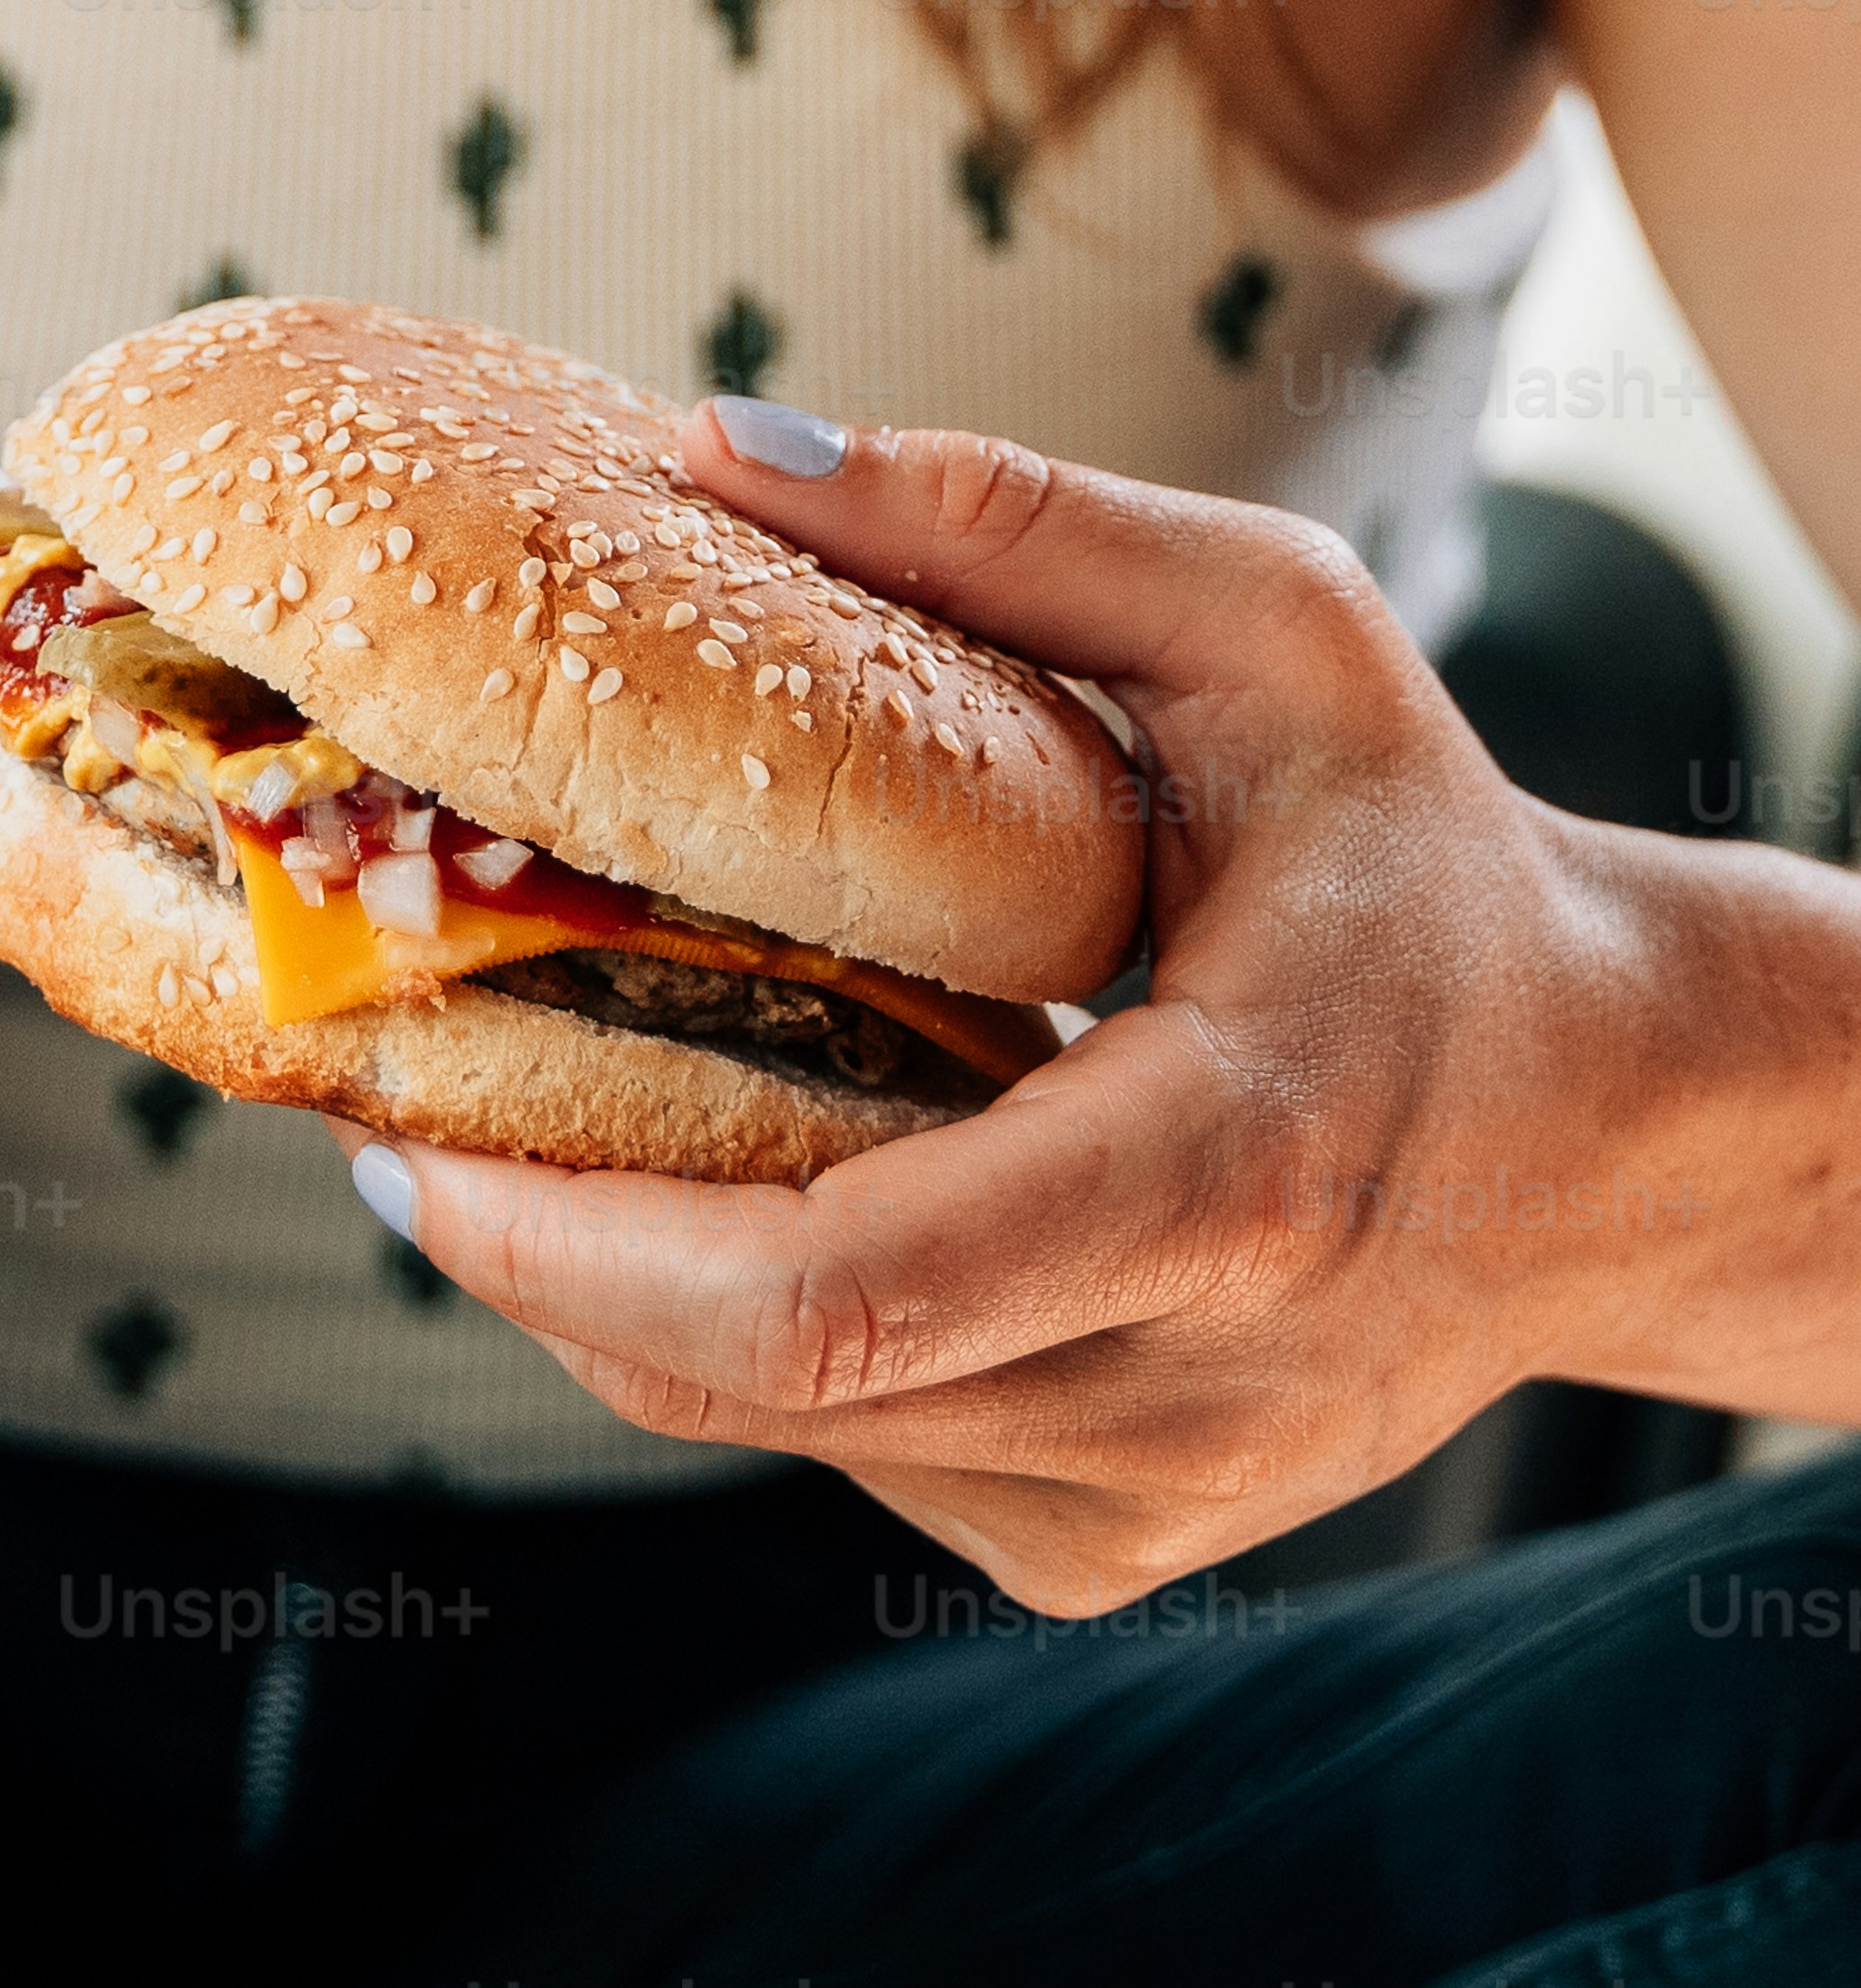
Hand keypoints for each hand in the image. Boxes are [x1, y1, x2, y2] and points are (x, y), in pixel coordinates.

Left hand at [326, 395, 1727, 1613]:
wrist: (1606, 1122)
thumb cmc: (1425, 847)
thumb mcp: (1272, 626)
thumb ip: (1008, 522)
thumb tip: (721, 445)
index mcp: (1221, 1169)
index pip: (846, 1291)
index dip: (586, 1244)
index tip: (406, 1141)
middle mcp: (1182, 1382)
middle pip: (762, 1381)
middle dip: (535, 1247)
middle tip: (380, 1091)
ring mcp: (1146, 1500)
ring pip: (780, 1434)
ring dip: (613, 1284)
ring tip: (503, 1102)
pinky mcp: (1110, 1542)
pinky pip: (855, 1452)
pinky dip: (737, 1329)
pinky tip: (696, 1174)